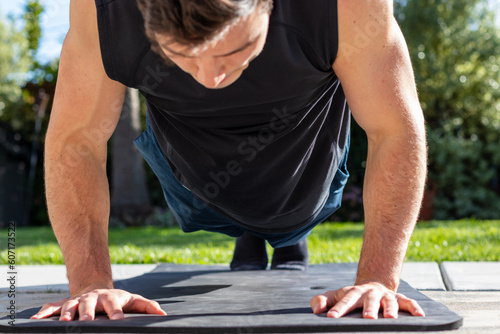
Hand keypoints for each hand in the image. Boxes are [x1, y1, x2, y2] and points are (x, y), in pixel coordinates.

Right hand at [30, 288, 166, 320]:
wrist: (97, 288)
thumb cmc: (118, 300)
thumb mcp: (133, 301)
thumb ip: (147, 307)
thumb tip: (163, 315)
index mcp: (110, 298)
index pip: (114, 304)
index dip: (115, 312)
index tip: (117, 320)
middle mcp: (93, 298)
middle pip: (90, 304)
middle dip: (87, 313)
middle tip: (86, 322)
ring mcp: (78, 300)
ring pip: (70, 305)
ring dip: (67, 313)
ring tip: (65, 323)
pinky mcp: (65, 304)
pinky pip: (52, 308)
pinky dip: (44, 313)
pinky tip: (35, 321)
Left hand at [310, 282, 424, 318]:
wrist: (372, 284)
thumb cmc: (351, 296)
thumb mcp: (336, 296)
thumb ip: (322, 300)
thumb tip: (316, 310)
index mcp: (354, 293)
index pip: (345, 301)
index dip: (338, 309)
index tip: (331, 318)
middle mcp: (370, 293)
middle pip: (369, 300)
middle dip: (369, 309)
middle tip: (368, 318)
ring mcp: (385, 295)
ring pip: (389, 300)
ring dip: (390, 308)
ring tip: (390, 318)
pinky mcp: (399, 299)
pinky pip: (408, 302)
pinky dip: (414, 308)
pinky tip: (421, 316)